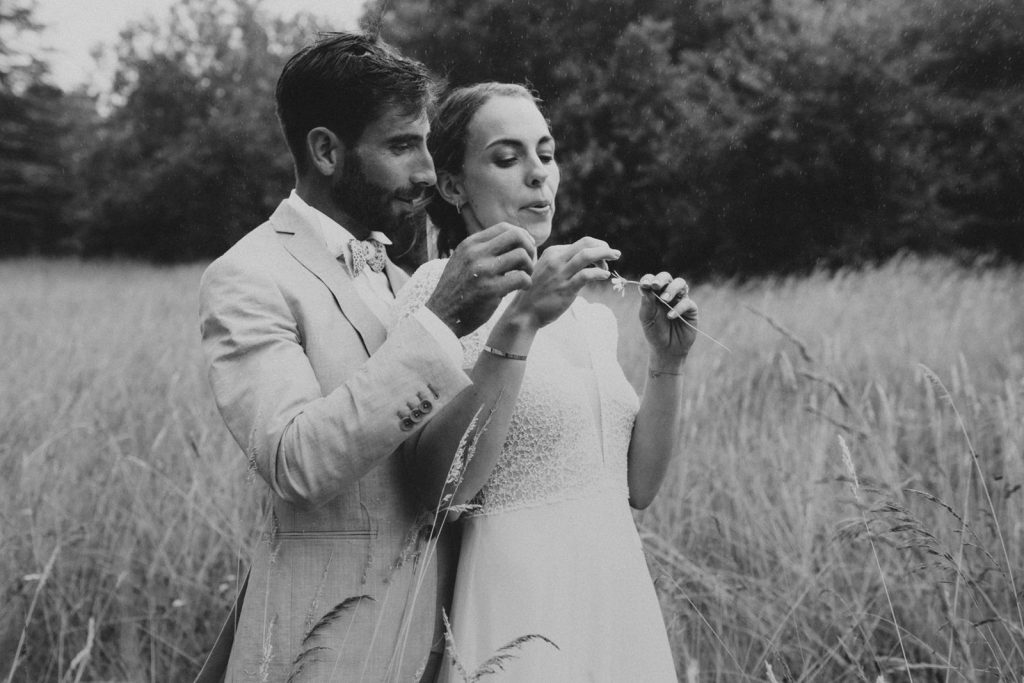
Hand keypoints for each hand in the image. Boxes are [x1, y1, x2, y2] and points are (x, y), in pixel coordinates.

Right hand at [426, 223, 535, 336]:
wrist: (441, 316)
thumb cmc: (457, 290)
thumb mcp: (463, 261)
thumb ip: (482, 250)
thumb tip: (512, 239)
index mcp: (470, 244)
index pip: (505, 227)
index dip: (521, 236)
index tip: (525, 250)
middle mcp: (476, 253)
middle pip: (516, 236)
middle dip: (529, 248)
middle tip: (528, 262)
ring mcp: (483, 271)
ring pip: (522, 255)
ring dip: (530, 267)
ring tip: (525, 276)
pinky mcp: (491, 290)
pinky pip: (522, 278)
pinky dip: (527, 283)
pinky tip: (522, 288)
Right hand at [503, 237, 618, 329]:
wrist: (523, 313)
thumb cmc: (537, 293)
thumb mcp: (546, 270)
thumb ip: (562, 263)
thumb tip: (585, 261)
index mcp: (552, 253)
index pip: (580, 243)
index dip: (596, 248)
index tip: (601, 260)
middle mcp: (556, 260)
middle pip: (586, 243)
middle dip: (603, 246)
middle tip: (614, 253)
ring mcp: (560, 274)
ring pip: (587, 256)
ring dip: (605, 255)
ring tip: (615, 258)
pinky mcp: (565, 288)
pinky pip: (587, 275)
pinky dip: (599, 273)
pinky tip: (604, 276)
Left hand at [638, 272, 697, 363]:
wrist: (666, 349)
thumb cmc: (654, 333)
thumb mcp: (647, 318)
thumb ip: (646, 303)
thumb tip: (645, 287)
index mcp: (655, 294)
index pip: (652, 280)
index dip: (648, 279)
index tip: (644, 284)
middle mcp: (668, 294)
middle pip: (667, 277)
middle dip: (661, 279)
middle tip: (655, 285)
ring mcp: (680, 300)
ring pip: (680, 283)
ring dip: (671, 289)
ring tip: (664, 300)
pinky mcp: (691, 309)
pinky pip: (687, 302)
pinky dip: (678, 308)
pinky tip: (670, 316)